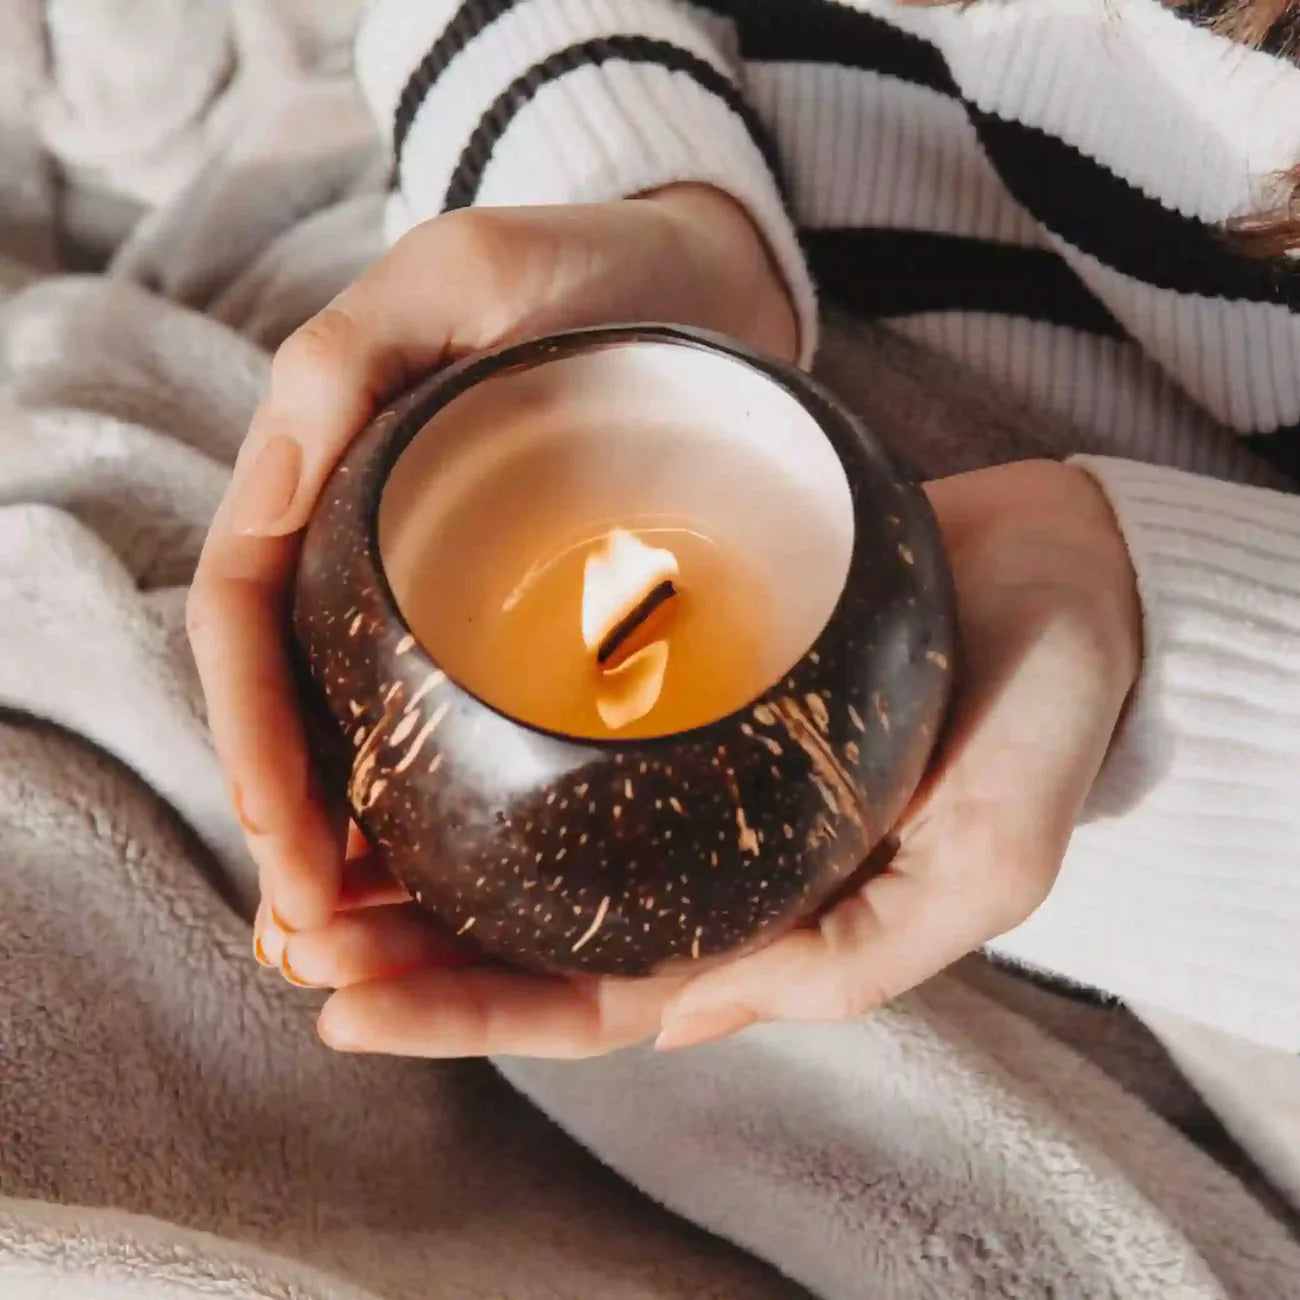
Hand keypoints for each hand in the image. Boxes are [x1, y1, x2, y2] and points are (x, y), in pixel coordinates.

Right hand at [186, 186, 796, 948]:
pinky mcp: (521, 613)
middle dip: (293, 824)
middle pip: (294, 700)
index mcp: (324, 472)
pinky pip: (466, 717)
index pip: (248, 625)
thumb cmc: (589, 267)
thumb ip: (351, 361)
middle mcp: (369, 545)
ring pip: (370, 727)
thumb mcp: (465, 274)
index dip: (250, 742)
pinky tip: (457, 876)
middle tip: (319, 941)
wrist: (703, 288)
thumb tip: (268, 488)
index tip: (290, 852)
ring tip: (371, 948)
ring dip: (357, 840)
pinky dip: (446, 800)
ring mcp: (442, 585)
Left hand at [290, 459, 1141, 1057]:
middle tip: (292, 937)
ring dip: (415, 857)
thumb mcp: (990, 859)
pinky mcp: (683, 677)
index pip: (596, 996)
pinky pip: (561, 725)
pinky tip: (395, 739)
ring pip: (529, 836)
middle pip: (532, 926)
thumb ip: (858, 952)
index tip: (348, 1006)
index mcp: (768, 921)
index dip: (471, 1014)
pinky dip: (476, 747)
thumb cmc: (1043, 714)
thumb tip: (688, 1015)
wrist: (1064, 574)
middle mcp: (709, 857)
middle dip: (408, 949)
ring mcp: (688, 769)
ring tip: (303, 856)